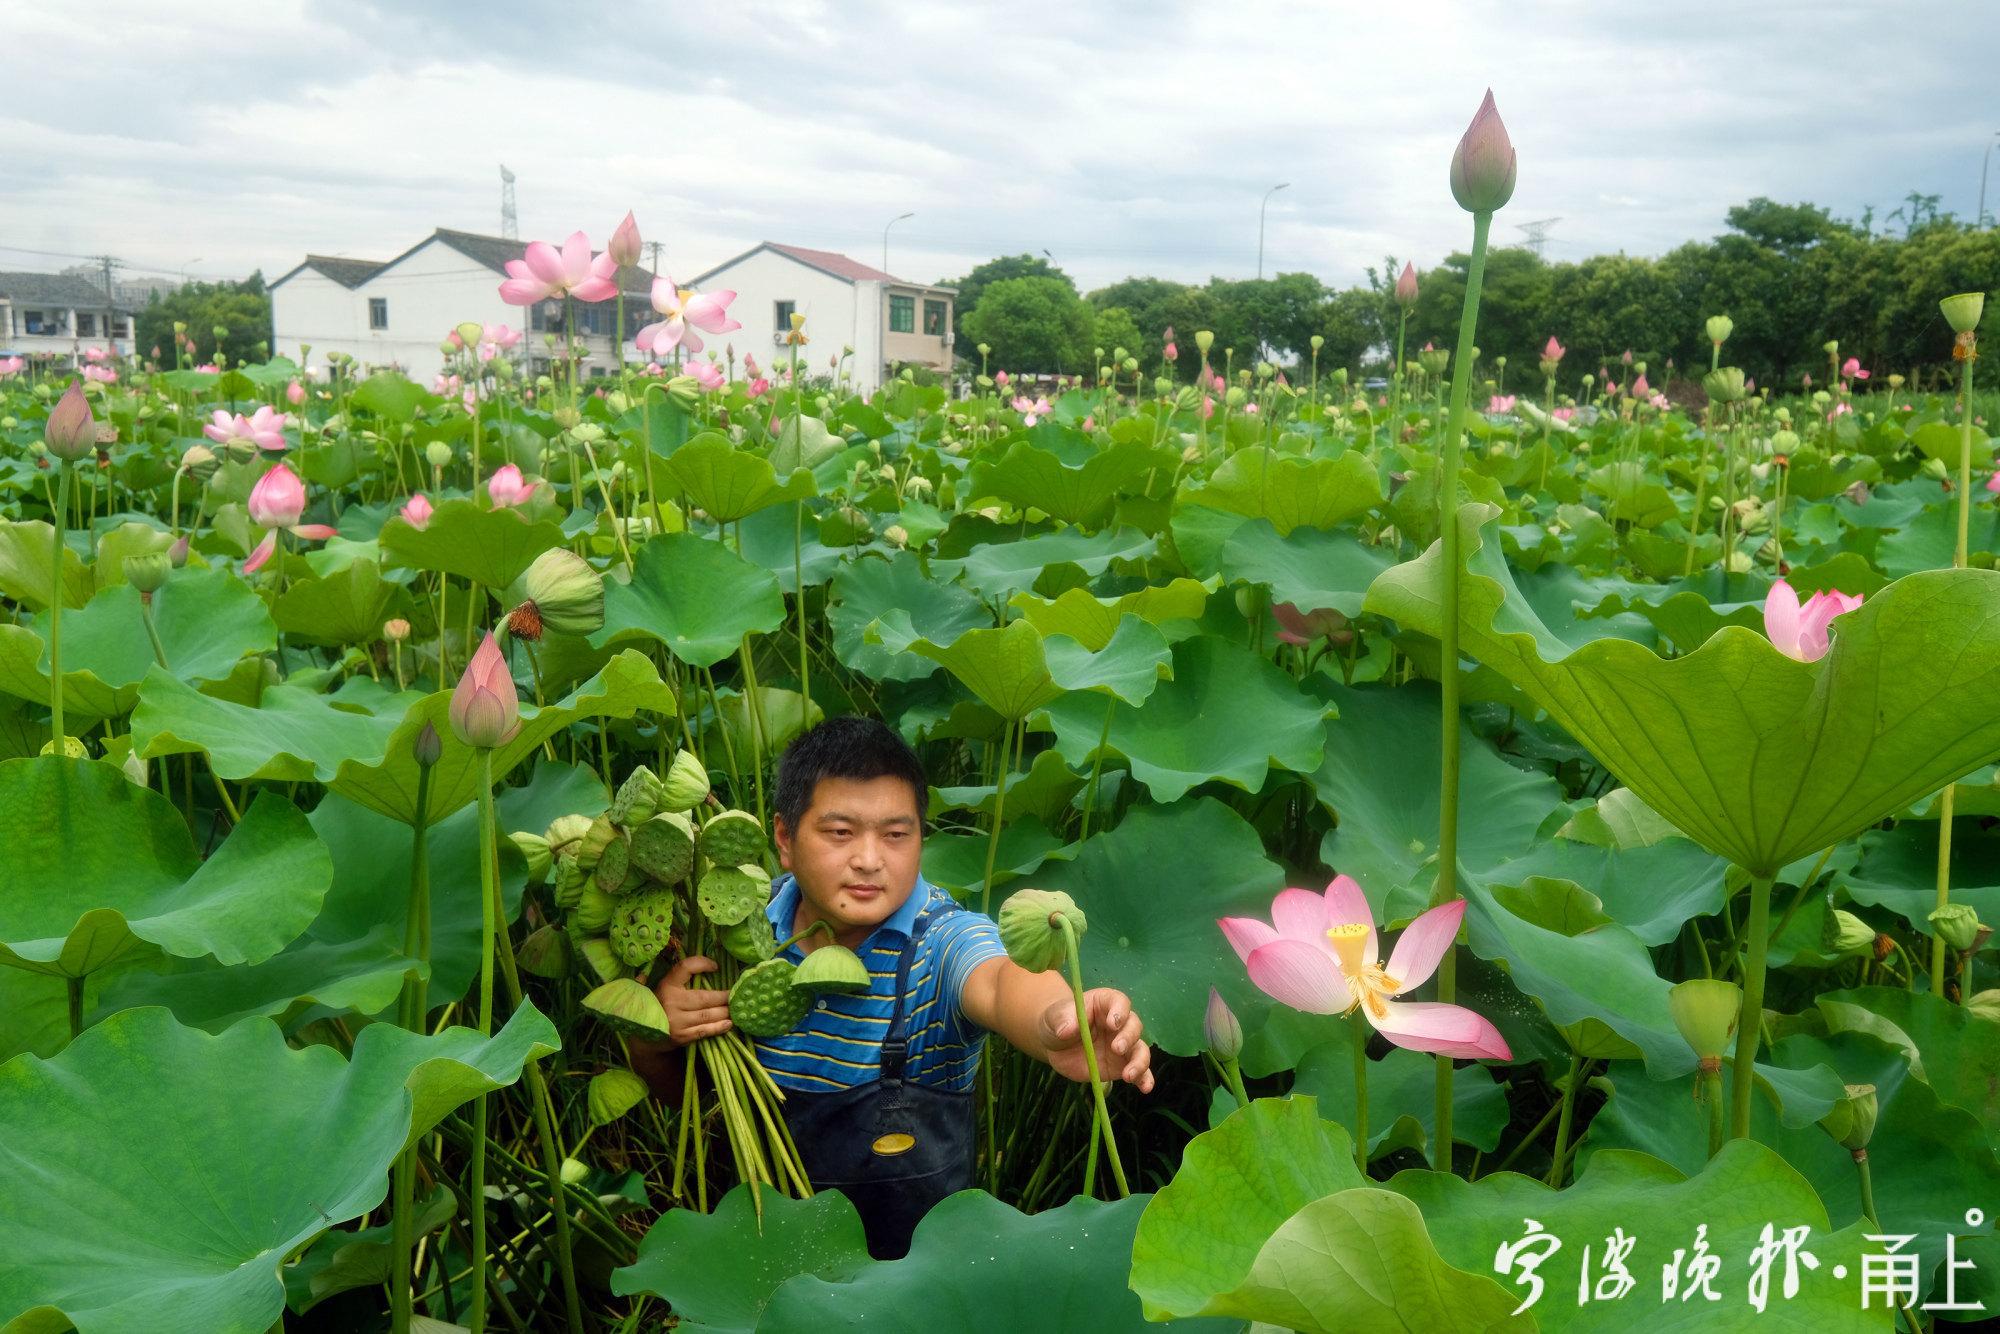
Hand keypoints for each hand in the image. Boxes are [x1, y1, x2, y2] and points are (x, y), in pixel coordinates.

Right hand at [651, 954, 731, 1047]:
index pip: (685, 967)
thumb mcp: (667, 986)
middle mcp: (672, 1002)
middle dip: (724, 997)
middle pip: (704, 997)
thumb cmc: (662, 1004)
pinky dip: (718, 1027)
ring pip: (707, 1015)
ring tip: (737, 1009)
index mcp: (668, 985)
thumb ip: (684, 977)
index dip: (702, 963)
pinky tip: (729, 1023)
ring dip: (725, 1012)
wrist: (645, 1033)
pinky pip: (704, 1031)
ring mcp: (677, 1021)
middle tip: (738, 995)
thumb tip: (714, 967)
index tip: (716, 966)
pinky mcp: (681, 1037)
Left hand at [1039, 988, 1153, 1093]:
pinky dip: (1144, 1078)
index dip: (1119, 1011)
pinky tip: (1146, 1087)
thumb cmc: (1058, 1021)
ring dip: (1139, 1061)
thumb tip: (1066, 1030)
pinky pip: (1138, 1071)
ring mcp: (1123, 1045)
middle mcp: (1119, 1023)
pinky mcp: (1121, 1065)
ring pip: (1140, 1049)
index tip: (1113, 1024)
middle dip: (1128, 1037)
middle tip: (1116, 1048)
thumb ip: (1062, 1020)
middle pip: (1134, 1026)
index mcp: (1105, 1003)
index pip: (1119, 1002)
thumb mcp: (1054, 1017)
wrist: (1057, 1044)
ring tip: (1128, 1075)